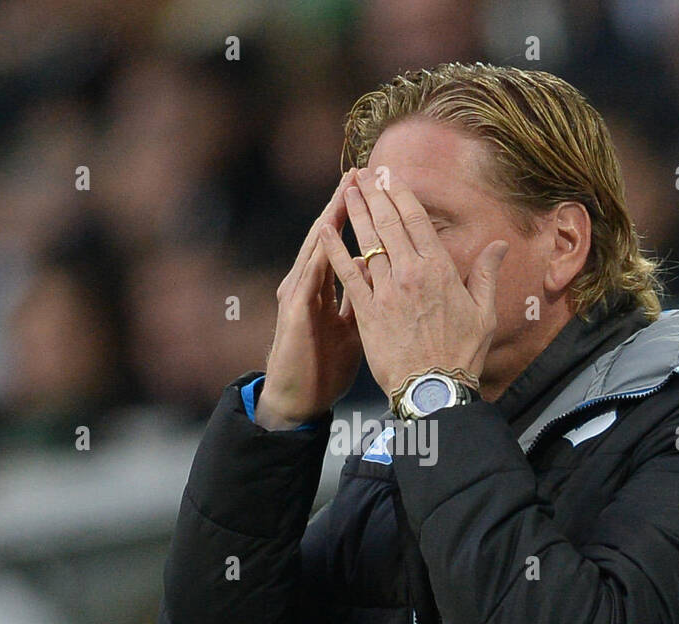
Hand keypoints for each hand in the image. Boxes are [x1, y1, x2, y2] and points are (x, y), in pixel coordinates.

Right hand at [257, 171, 367, 429]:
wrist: (299, 398)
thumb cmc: (324, 364)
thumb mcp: (352, 326)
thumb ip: (363, 297)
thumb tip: (383, 275)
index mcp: (324, 285)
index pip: (346, 242)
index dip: (363, 216)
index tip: (381, 188)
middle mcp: (309, 283)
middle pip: (328, 234)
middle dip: (346, 203)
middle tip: (363, 170)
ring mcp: (299, 295)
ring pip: (316, 247)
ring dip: (330, 218)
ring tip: (345, 190)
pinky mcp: (296, 313)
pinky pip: (309, 278)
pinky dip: (318, 255)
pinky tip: (327, 235)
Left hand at [319, 169, 508, 398]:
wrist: (433, 389)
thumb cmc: (462, 354)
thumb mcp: (484, 312)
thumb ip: (486, 274)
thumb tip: (499, 244)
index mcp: (440, 270)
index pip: (417, 221)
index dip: (401, 194)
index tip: (391, 176)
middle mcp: (411, 274)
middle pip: (388, 223)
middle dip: (375, 194)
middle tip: (364, 173)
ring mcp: (387, 291)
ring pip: (367, 242)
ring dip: (355, 212)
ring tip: (347, 189)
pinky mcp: (367, 311)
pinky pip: (347, 273)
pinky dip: (334, 249)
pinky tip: (325, 229)